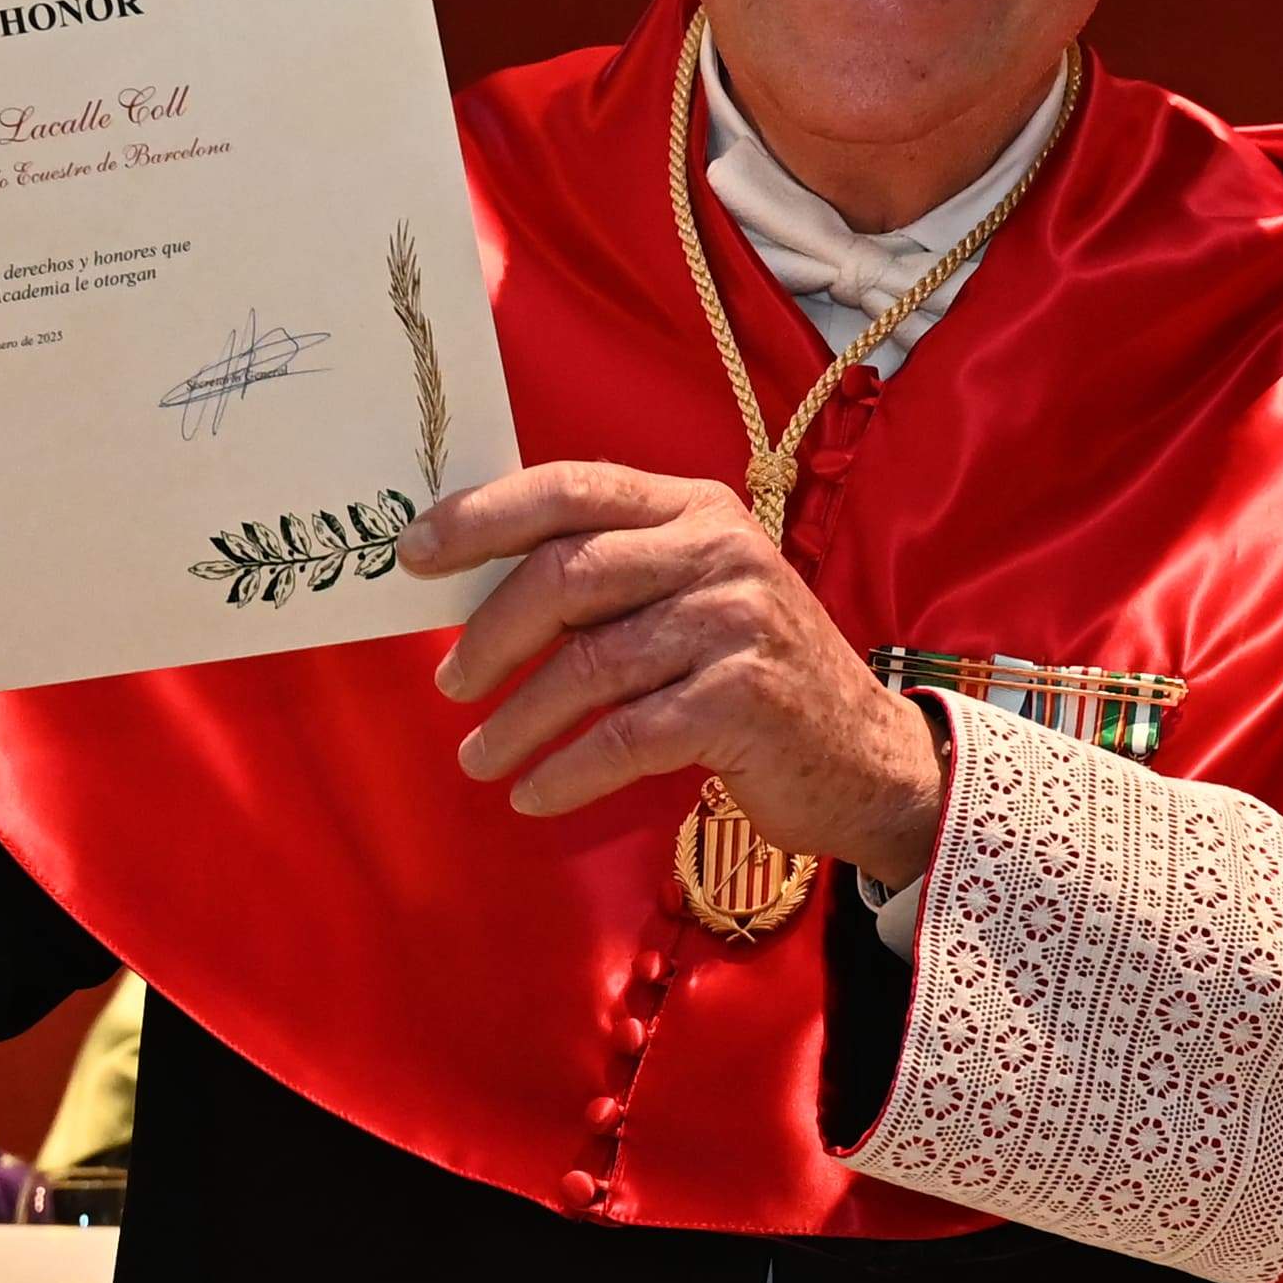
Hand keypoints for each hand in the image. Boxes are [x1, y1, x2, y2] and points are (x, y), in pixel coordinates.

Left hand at [405, 462, 950, 882]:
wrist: (867, 759)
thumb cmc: (755, 677)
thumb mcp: (695, 596)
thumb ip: (612, 575)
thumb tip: (475, 586)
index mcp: (696, 509)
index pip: (572, 488)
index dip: (483, 517)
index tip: (414, 554)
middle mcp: (720, 553)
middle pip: (568, 574)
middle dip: (490, 634)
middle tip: (449, 683)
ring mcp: (737, 626)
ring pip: (588, 666)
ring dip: (517, 721)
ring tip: (480, 756)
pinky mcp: (743, 703)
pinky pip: (623, 737)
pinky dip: (566, 772)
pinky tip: (534, 794)